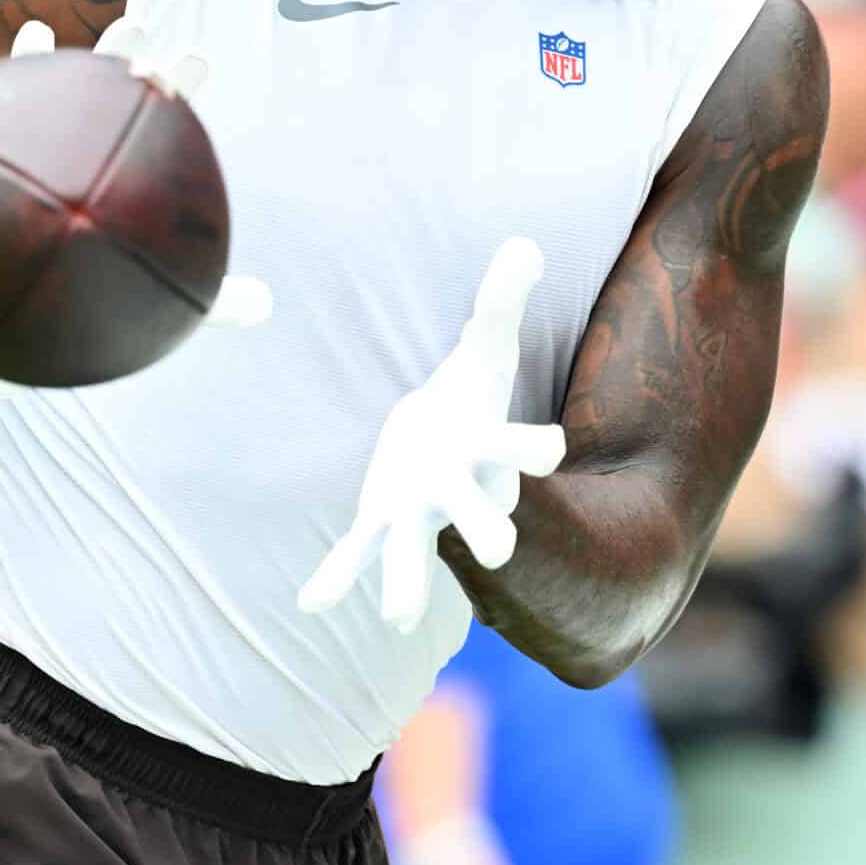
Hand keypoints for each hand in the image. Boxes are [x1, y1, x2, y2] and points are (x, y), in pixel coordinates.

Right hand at [0, 16, 272, 400]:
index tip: (198, 59)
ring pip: (31, 99)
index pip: (157, 118)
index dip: (178, 86)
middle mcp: (76, 151)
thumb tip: (267, 306)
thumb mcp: (155, 306)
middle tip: (137, 30)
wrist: (21, 324)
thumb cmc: (94, 307)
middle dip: (119, 56)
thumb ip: (211, 301)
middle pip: (101, 93)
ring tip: (40, 32)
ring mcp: (25, 152)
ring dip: (36, 61)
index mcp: (123, 170)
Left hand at [298, 237, 566, 633]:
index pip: (522, 449)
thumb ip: (501, 299)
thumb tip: (525, 244)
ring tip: (397, 620)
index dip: (535, 447)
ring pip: (417, 553)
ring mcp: (420, 513)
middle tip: (497, 553)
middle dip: (488, 531)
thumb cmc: (470, 393)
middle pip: (481, 515)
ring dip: (408, 584)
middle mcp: (460, 490)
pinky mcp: (381, 521)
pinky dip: (338, 577)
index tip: (553, 445)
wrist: (441, 438)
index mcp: (490, 448)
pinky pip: (358, 553)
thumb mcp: (484, 345)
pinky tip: (311, 601)